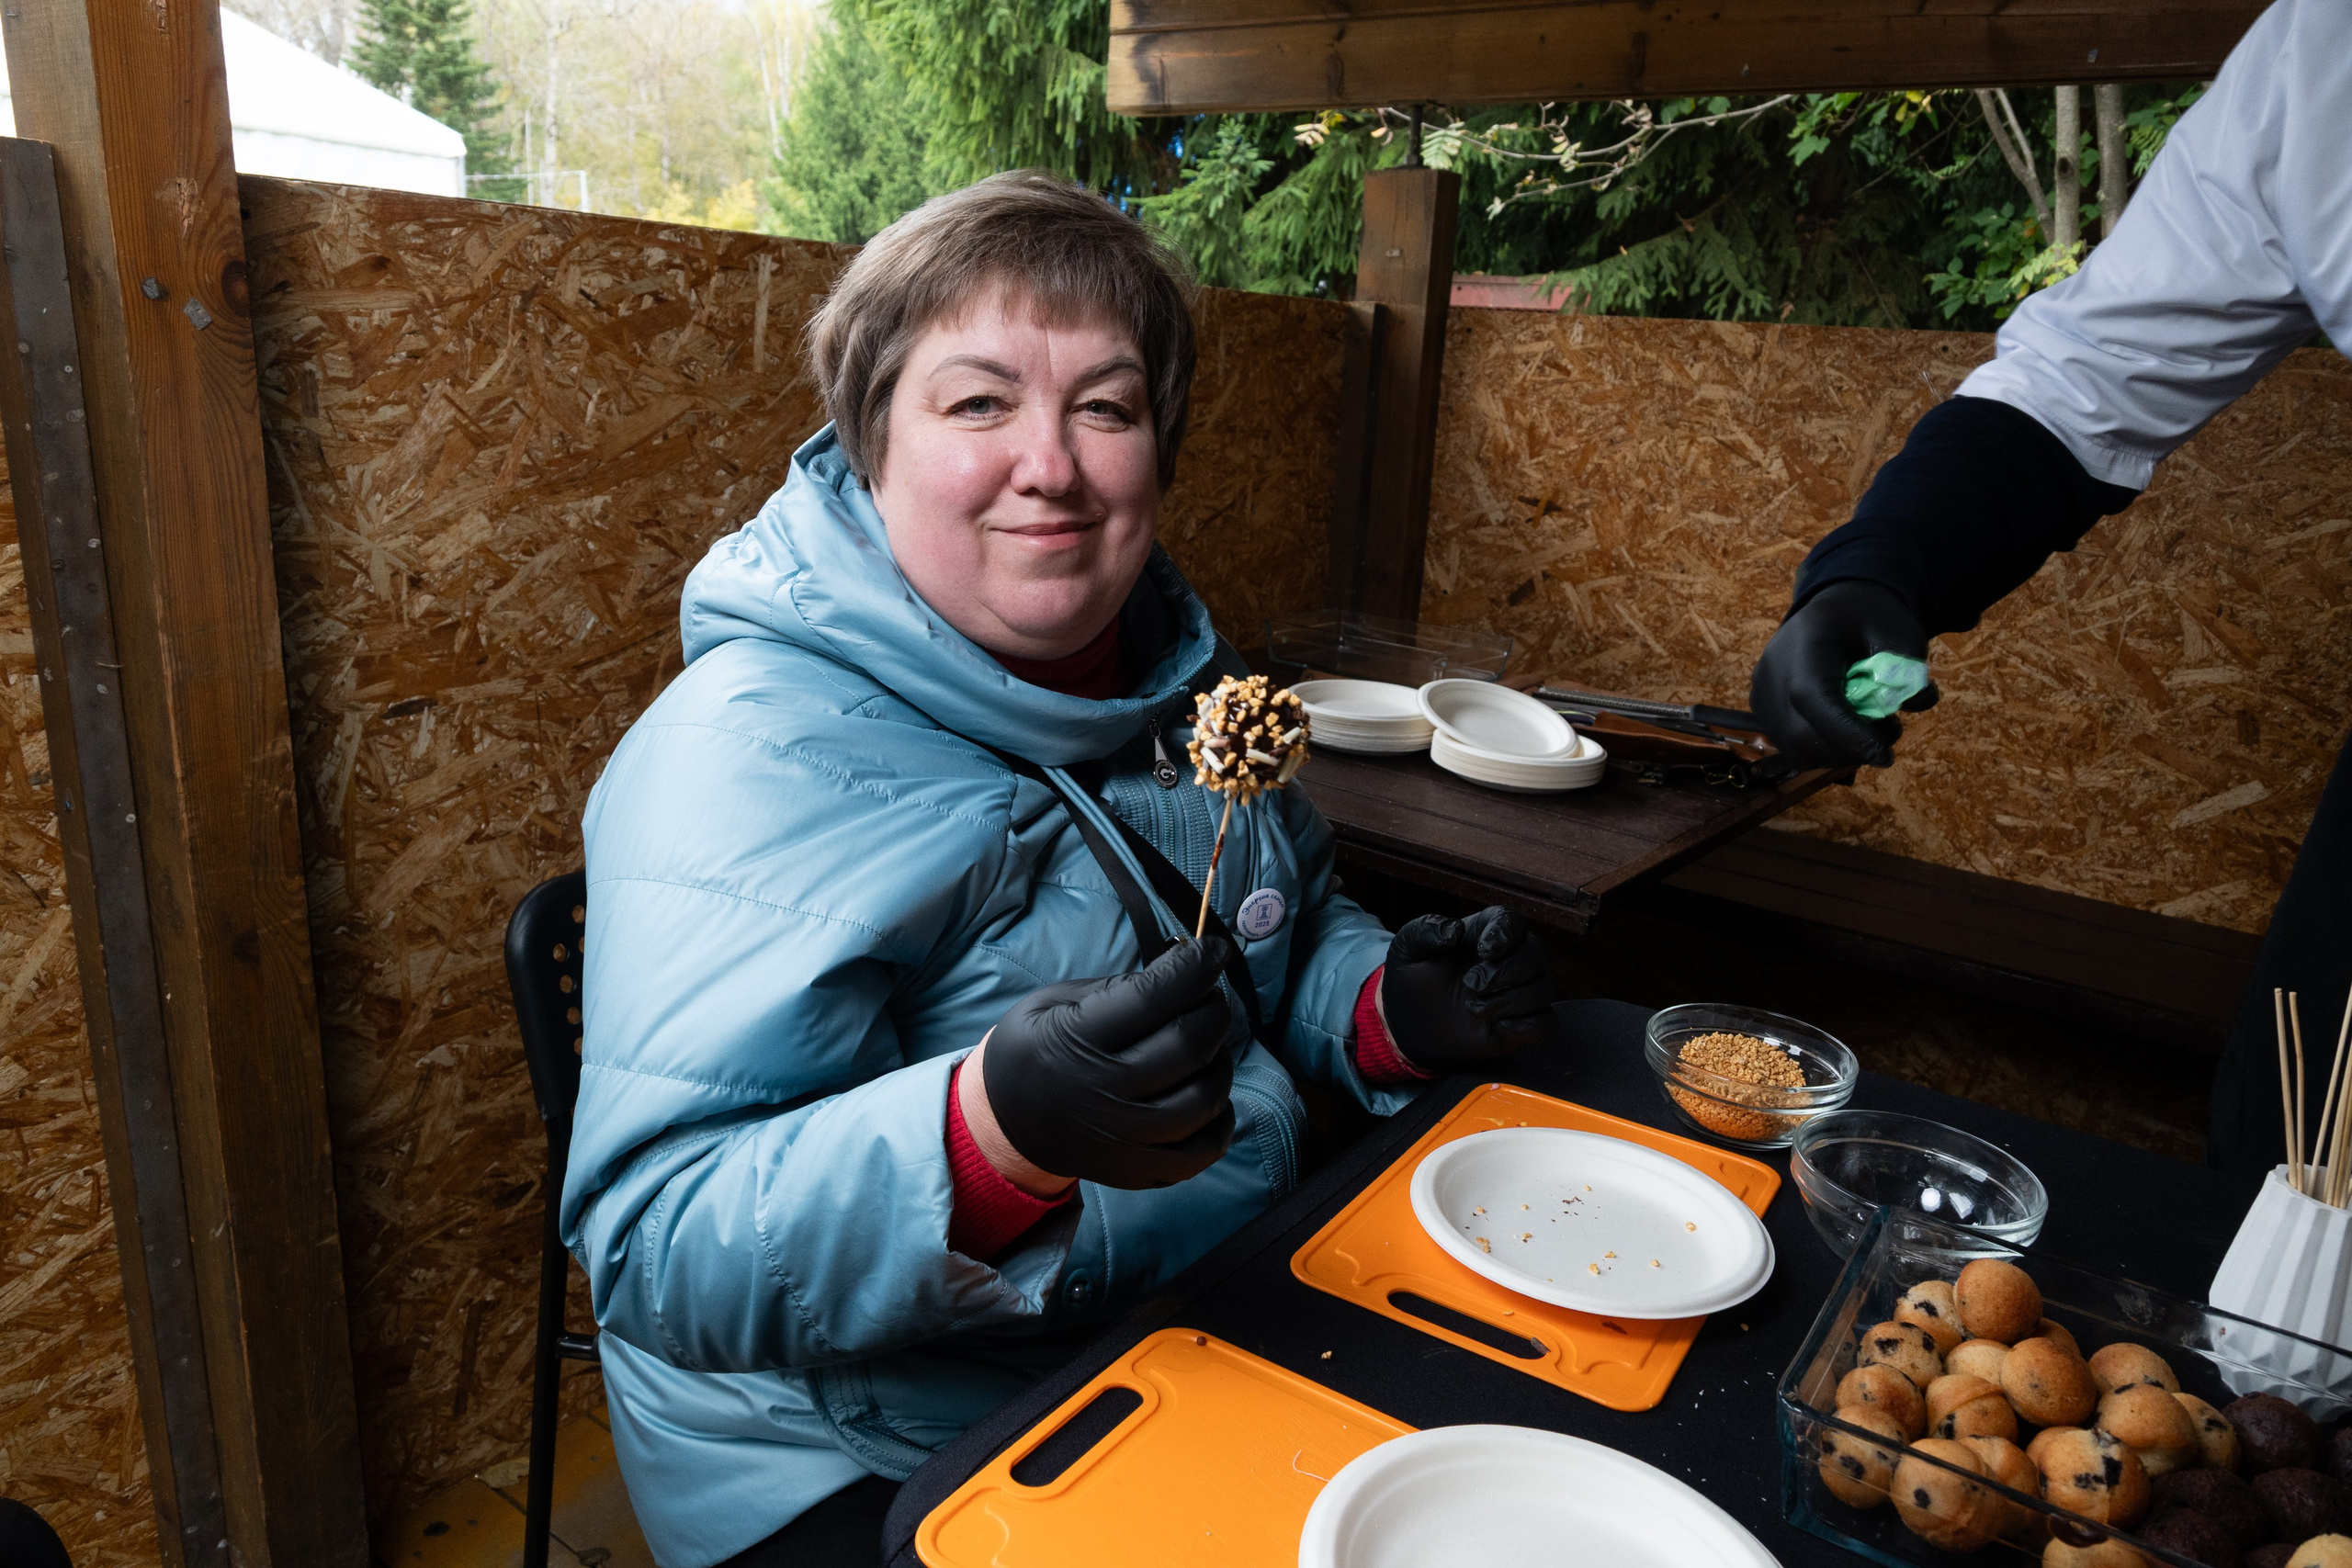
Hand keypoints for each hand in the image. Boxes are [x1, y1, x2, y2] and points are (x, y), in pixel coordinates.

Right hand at [977, 938, 1235, 1189]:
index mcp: (1076, 1040)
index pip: (1155, 997)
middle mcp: (1104, 1093)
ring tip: (1205, 1045)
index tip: (1213, 950)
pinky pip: (1204, 1149)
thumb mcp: (1053, 1002)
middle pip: (1189, 1045)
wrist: (1004, 1122)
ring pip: (1206, 1097)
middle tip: (1207, 997)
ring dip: (1220, 1060)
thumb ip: (1117, 988)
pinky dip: (1220, 1116)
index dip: (1196, 966)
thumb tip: (1183, 971)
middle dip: (1212, 1009)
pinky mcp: (1139, 1170)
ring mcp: (1124, 1139)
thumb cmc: (1035, 1050)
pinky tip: (1205, 1090)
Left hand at [1379, 907, 1557, 1073]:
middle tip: (1471, 984)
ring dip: (1512, 1000)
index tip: (1484, 951)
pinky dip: (1529, 1027)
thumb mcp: (1407, 948)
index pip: (1513, 922)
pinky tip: (1499, 1027)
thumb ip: (1425, 930)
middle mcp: (1510, 960)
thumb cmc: (1413, 977)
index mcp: (1486, 933)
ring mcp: (1518, 993)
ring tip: (1474, 1008)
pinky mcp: (1520, 1026)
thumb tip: (1455, 931)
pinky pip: (1546, 1025)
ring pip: (1545, 989)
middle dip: (1508, 970)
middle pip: (1537, 954)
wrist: (1407, 1022)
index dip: (1505, 934)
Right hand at [1749, 580, 1940, 769]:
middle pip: (1799, 732)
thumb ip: (1908, 668)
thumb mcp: (1899, 632)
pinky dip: (1822, 750)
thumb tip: (1919, 701)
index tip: (1884, 755)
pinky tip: (1845, 735)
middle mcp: (1773, 670)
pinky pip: (1789, 744)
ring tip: (1868, 734)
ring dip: (1837, 754)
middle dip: (1847, 750)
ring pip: (1794, 747)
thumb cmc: (1867, 618)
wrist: (1834, 610)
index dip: (1847, 733)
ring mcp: (1761, 692)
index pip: (1812, 697)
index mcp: (1806, 642)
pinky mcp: (1761, 709)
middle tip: (1884, 744)